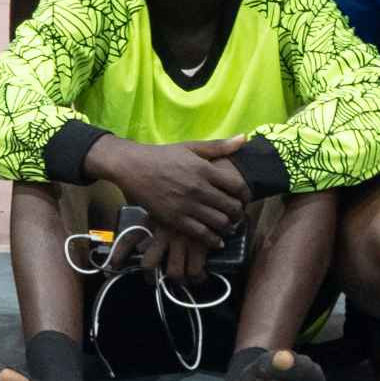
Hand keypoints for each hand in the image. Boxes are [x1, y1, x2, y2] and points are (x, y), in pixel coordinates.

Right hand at [91, 134, 246, 248]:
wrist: (133, 167)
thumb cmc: (163, 156)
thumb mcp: (191, 147)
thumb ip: (219, 146)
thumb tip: (244, 138)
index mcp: (205, 169)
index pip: (238, 187)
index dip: (246, 195)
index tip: (245, 199)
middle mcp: (198, 188)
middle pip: (231, 207)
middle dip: (238, 213)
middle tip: (237, 215)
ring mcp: (187, 205)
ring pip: (219, 223)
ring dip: (228, 227)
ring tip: (228, 226)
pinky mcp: (175, 219)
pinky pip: (201, 234)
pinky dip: (213, 240)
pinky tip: (217, 241)